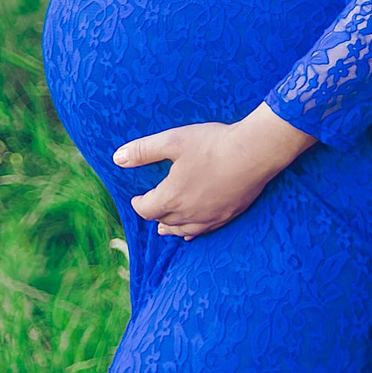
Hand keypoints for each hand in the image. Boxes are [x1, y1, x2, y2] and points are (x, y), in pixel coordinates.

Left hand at [114, 105, 315, 238]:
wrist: (254, 152)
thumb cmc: (213, 144)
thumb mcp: (173, 141)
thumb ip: (144, 151)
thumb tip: (117, 158)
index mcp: (171, 197)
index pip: (146, 210)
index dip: (138, 204)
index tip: (137, 197)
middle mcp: (188, 214)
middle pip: (164, 221)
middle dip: (155, 214)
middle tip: (152, 206)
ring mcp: (209, 217)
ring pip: (183, 231)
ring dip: (171, 228)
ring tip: (165, 227)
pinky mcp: (227, 216)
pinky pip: (204, 231)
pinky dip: (193, 231)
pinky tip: (193, 230)